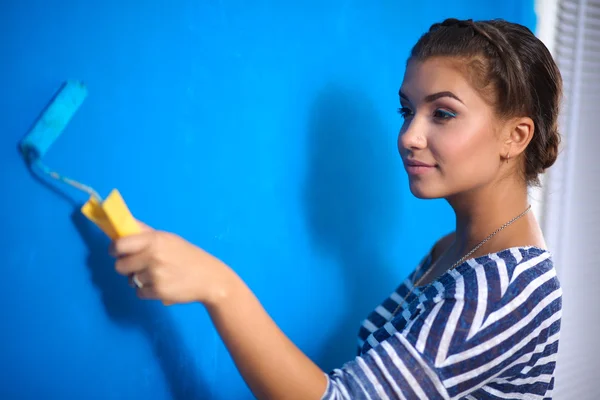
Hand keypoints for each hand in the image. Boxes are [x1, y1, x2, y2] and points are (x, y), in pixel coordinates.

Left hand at [110, 222, 234, 305]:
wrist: (209, 278)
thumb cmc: (187, 256)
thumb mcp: (168, 239)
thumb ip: (145, 233)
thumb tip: (122, 224)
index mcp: (154, 240)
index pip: (120, 245)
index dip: (114, 249)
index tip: (116, 251)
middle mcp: (153, 256)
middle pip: (120, 266)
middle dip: (127, 267)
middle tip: (140, 265)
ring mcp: (155, 275)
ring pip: (130, 280)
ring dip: (139, 280)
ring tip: (157, 275)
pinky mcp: (158, 291)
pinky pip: (139, 292)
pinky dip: (147, 291)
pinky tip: (162, 285)